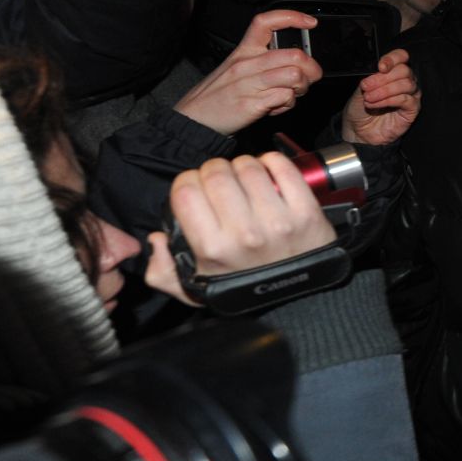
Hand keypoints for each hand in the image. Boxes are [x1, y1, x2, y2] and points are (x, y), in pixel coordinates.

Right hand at [144, 154, 337, 305]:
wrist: (296, 299)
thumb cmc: (244, 286)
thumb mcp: (194, 289)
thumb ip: (161, 271)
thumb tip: (155, 239)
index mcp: (212, 249)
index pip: (186, 191)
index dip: (187, 182)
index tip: (195, 188)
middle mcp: (244, 234)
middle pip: (216, 173)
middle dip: (213, 170)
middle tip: (221, 181)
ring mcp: (278, 221)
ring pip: (248, 166)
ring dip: (243, 165)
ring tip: (244, 178)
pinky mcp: (306, 212)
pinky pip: (284, 168)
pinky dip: (273, 161)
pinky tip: (268, 170)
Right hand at [174, 10, 323, 133]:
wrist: (195, 118)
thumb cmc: (219, 94)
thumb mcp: (237, 68)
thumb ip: (264, 60)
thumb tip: (296, 59)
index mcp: (244, 51)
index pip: (267, 22)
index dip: (292, 17)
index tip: (310, 23)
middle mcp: (247, 64)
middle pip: (294, 55)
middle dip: (312, 69)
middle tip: (308, 78)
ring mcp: (250, 84)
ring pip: (295, 75)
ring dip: (302, 87)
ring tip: (292, 93)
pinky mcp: (252, 104)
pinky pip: (285, 98)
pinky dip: (288, 104)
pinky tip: (278, 106)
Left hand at [341, 48, 420, 145]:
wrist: (358, 131)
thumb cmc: (360, 110)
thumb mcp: (361, 89)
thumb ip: (371, 77)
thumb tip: (379, 70)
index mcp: (393, 73)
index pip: (401, 57)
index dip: (393, 58)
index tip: (380, 67)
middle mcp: (404, 82)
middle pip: (404, 70)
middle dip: (383, 78)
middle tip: (366, 87)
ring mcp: (410, 96)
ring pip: (406, 84)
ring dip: (384, 90)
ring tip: (369, 98)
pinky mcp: (412, 110)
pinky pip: (406, 99)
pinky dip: (389, 100)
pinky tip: (376, 105)